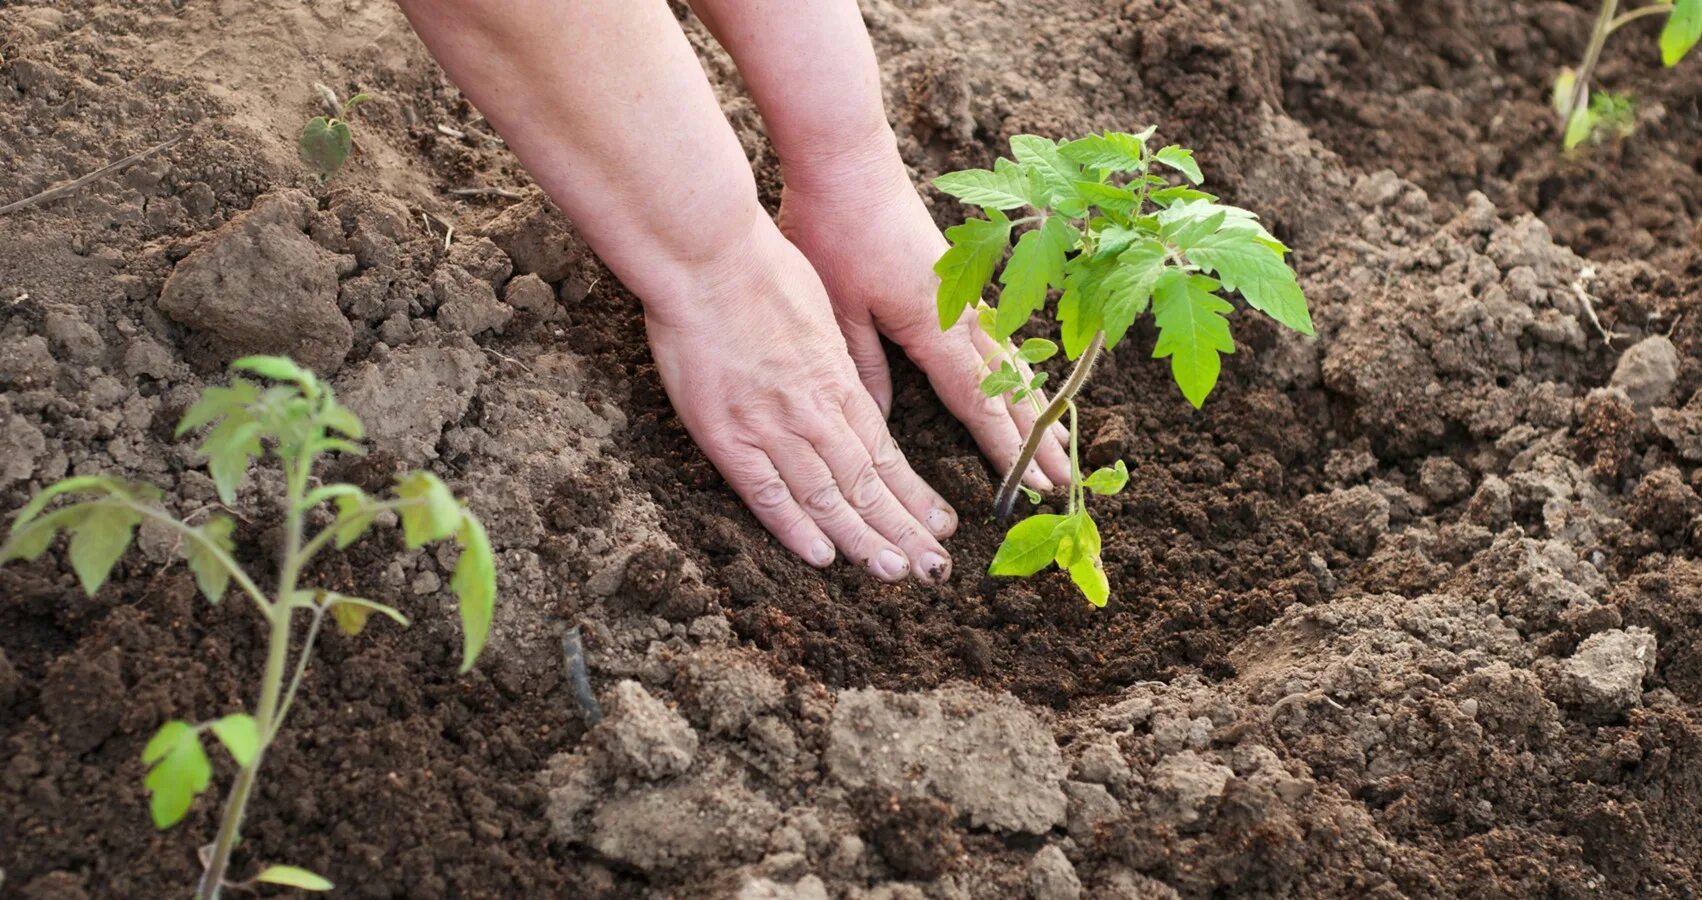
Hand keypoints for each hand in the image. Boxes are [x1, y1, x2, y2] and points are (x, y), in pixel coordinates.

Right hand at [645, 216, 957, 582]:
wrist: (706, 256)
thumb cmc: (760, 268)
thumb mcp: (820, 309)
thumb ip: (835, 358)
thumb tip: (846, 385)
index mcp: (837, 379)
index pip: (885, 451)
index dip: (914, 494)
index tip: (940, 523)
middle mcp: (813, 411)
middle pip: (867, 483)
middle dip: (904, 529)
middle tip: (935, 569)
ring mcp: (770, 426)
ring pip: (827, 496)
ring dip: (864, 539)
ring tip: (897, 573)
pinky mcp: (726, 434)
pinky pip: (766, 492)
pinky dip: (795, 527)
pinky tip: (824, 556)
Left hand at [777, 140, 1072, 491]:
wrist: (847, 158)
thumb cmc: (834, 228)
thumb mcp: (837, 308)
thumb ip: (864, 368)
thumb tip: (880, 426)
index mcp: (932, 325)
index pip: (977, 400)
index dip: (1004, 447)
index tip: (1028, 486)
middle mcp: (960, 313)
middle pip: (1008, 386)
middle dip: (1036, 437)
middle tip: (1064, 481)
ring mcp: (964, 293)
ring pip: (1011, 360)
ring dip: (1035, 404)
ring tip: (1059, 441)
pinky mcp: (957, 277)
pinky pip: (999, 334)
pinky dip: (1018, 368)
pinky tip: (1024, 380)